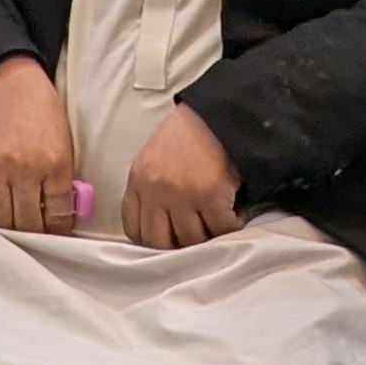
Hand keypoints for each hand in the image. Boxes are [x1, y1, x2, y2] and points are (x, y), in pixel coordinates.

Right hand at [0, 55, 77, 233]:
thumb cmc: (39, 108)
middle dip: (35, 233)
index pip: (58, 216)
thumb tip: (62, 215)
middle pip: (28, 224)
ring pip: (1, 219)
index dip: (59, 231)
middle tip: (37, 230)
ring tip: (16, 219)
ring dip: (10, 224)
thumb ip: (62, 180)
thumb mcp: (64, 142)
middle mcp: (24, 168)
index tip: (57, 232)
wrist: (5, 80)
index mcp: (54, 163)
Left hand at [122, 104, 242, 248]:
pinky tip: (232, 217)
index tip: (164, 242)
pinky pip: (219, 230)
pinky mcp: (211, 196)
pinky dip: (229, 228)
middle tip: (191, 240)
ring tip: (213, 225)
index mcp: (138, 180)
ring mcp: (182, 195)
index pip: (133, 227)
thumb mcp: (152, 160)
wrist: (214, 117)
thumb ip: (148, 190)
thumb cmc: (185, 138)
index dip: (149, 241)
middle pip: (158, 241)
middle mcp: (156, 190)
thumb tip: (155, 227)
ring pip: (190, 240)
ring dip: (205, 238)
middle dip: (175, 247)